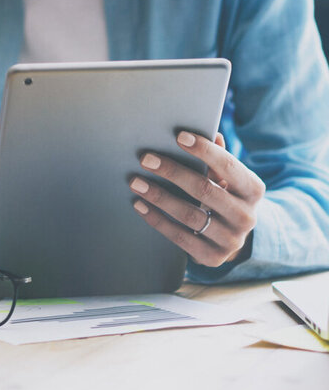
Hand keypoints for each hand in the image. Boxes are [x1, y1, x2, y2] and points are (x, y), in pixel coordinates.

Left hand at [130, 131, 264, 266]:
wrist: (234, 236)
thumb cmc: (225, 194)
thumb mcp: (228, 177)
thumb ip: (219, 155)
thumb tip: (211, 132)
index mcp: (253, 190)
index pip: (228, 166)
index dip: (204, 150)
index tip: (179, 136)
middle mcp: (246, 216)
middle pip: (204, 190)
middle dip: (172, 172)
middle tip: (145, 159)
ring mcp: (230, 240)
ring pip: (189, 215)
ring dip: (159, 197)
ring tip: (136, 182)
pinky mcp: (212, 257)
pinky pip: (180, 237)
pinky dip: (157, 220)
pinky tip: (140, 205)